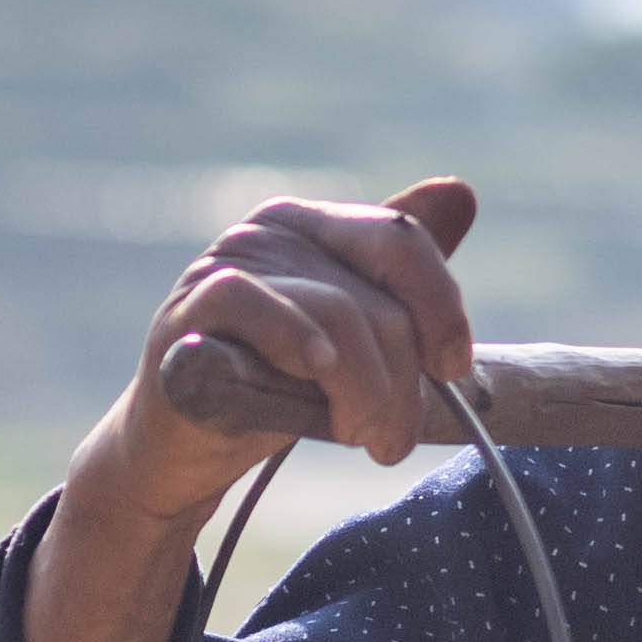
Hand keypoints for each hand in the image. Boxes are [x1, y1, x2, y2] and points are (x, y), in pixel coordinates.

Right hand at [27, 177, 477, 641]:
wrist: (181, 449)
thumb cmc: (272, 387)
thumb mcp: (352, 336)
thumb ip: (401, 276)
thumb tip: (460, 192)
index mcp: (312, 226)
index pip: (401, 239)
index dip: (442, 307)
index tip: (453, 370)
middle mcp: (267, 233)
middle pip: (378, 299)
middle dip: (404, 384)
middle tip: (394, 439)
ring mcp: (221, 268)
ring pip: (337, 315)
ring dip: (367, 394)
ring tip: (364, 438)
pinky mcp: (184, 315)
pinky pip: (250, 303)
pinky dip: (293, 338)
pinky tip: (315, 373)